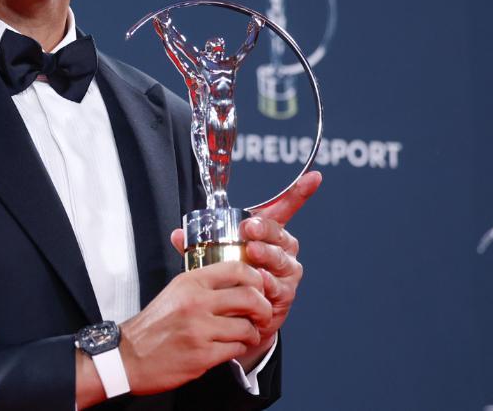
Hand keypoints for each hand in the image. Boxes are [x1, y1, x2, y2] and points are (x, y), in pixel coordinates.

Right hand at [117, 262, 271, 395]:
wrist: (129, 356)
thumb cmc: (153, 326)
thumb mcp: (174, 292)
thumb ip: (202, 284)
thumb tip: (235, 281)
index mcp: (189, 282)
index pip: (237, 268)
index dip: (256, 278)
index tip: (258, 287)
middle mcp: (196, 302)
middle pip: (250, 297)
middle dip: (263, 308)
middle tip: (262, 314)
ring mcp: (200, 330)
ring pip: (247, 326)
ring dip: (253, 333)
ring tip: (246, 334)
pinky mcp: (203, 355)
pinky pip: (236, 349)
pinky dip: (238, 348)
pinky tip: (230, 346)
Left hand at [169, 171, 320, 367]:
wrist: (242, 316)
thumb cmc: (234, 277)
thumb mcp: (216, 255)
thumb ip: (200, 244)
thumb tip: (177, 234)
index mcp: (269, 234)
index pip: (286, 209)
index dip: (300, 192)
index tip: (315, 177)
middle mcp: (283, 250)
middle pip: (279, 234)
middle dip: (265, 229)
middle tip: (248, 228)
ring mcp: (287, 273)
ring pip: (281, 260)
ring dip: (266, 255)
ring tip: (252, 252)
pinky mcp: (285, 295)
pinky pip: (278, 287)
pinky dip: (267, 283)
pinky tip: (259, 281)